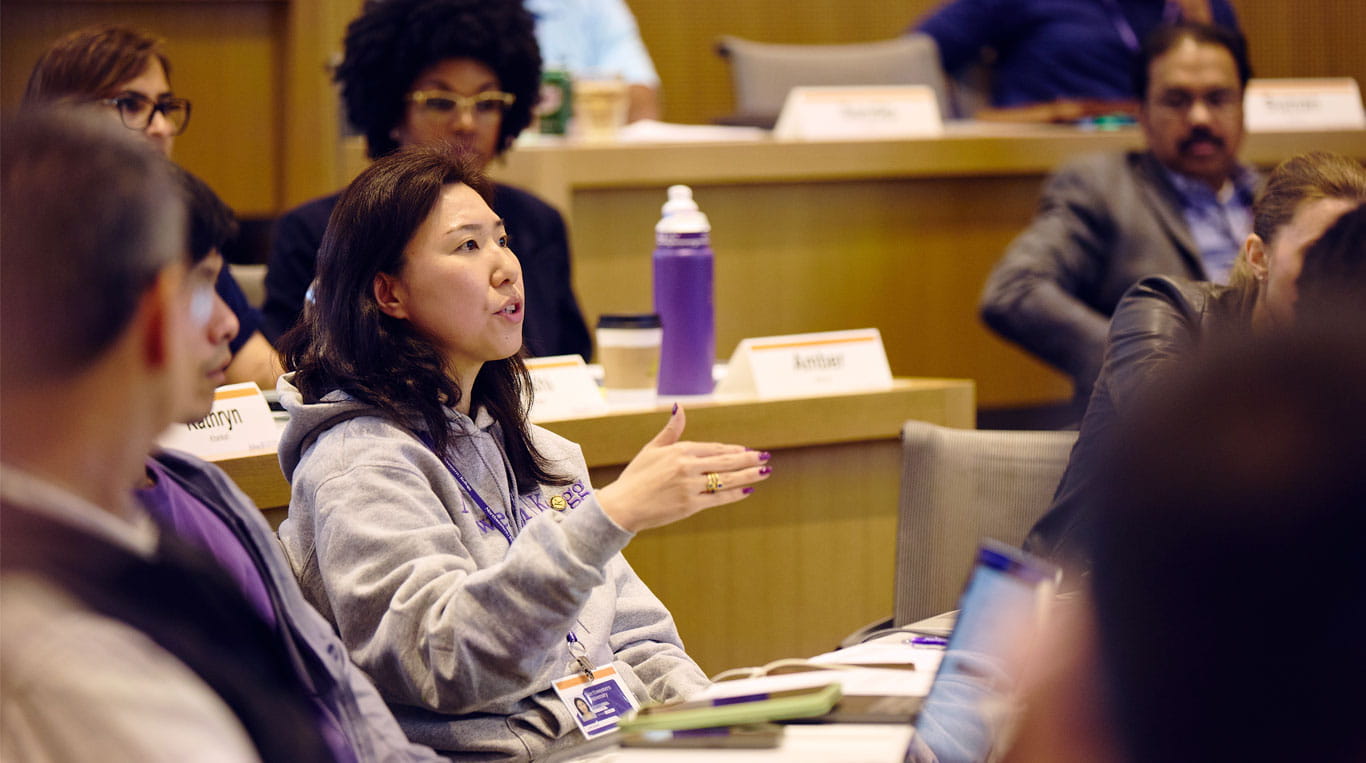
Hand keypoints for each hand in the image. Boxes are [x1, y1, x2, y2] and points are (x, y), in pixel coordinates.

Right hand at [594, 404, 772, 532]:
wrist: (623, 506)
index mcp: (679, 450)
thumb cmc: (636, 477)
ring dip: (749, 475)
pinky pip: (719, 498)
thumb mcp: (652, 449)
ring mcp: (690, 486)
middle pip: (725, 462)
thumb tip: (679, 408)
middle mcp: (687, 466)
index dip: (731, 450)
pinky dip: (735, 493)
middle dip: (748, 459)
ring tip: (765, 471)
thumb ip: (671, 430)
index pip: (713, 448)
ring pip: (727, 479)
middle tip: (765, 457)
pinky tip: (748, 489)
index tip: (746, 450)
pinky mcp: (690, 505)